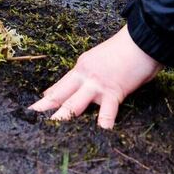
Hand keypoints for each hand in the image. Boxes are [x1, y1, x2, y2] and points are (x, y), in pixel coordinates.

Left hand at [28, 25, 161, 128]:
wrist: (143, 38)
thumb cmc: (127, 49)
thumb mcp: (101, 59)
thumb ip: (93, 73)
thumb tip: (88, 86)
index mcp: (82, 67)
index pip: (61, 85)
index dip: (49, 96)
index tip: (38, 104)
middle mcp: (84, 75)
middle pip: (60, 94)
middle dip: (44, 107)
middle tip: (30, 116)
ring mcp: (96, 83)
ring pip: (74, 104)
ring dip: (62, 117)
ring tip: (50, 129)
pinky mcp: (113, 91)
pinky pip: (106, 112)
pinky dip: (103, 125)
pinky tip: (98, 135)